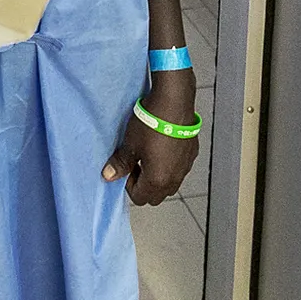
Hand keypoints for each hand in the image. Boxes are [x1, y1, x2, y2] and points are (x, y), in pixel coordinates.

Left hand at [103, 70, 200, 205]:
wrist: (174, 102)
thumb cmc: (150, 124)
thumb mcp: (130, 144)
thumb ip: (120, 163)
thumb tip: (108, 175)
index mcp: (158, 180)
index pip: (139, 197)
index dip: (129, 184)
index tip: (126, 167)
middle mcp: (175, 178)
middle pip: (156, 195)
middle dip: (144, 184)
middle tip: (136, 163)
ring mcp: (185, 167)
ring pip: (169, 183)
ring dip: (158, 176)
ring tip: (149, 153)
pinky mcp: (192, 154)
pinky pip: (179, 169)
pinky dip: (170, 165)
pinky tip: (163, 145)